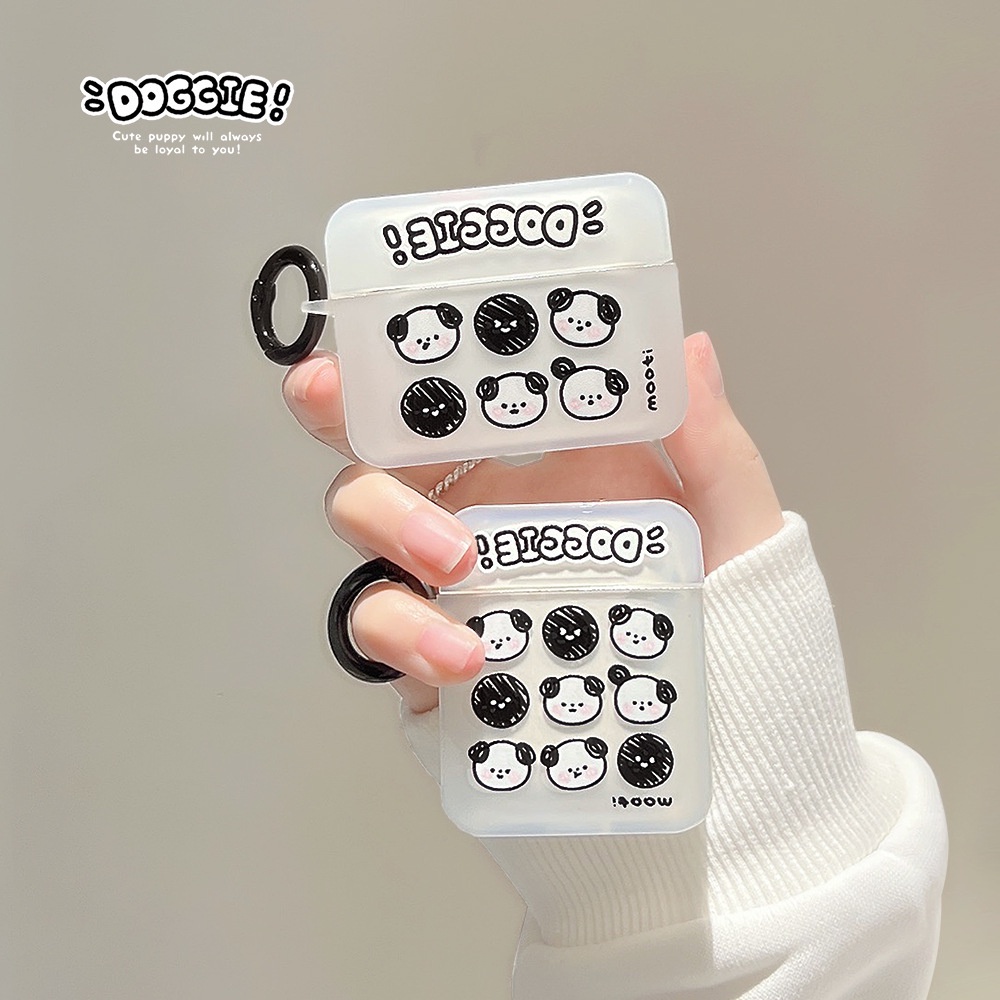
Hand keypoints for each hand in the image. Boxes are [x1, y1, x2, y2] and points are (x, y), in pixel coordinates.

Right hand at [281, 332, 782, 712]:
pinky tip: (466, 656)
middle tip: (328, 397)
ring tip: (457, 561)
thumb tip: (690, 347)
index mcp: (540, 471)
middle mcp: (479, 519)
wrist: (717, 754)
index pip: (461, 398)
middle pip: (383, 452)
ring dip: (386, 525)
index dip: (409, 356)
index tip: (380, 324)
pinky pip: (383, 636)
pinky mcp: (431, 664)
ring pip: (366, 538)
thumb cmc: (731, 632)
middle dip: (340, 416)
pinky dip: (405, 635)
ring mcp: (449, 592)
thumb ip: (710, 447)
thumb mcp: (734, 530)